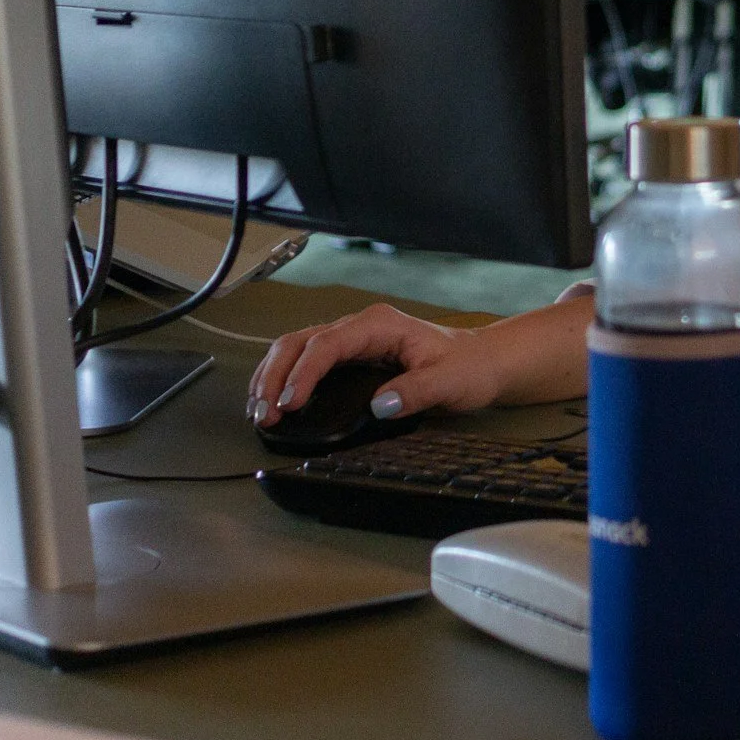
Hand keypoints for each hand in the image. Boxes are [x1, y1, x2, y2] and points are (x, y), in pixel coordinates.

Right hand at [247, 294, 593, 426]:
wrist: (482, 363)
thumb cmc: (468, 367)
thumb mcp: (449, 382)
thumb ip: (416, 392)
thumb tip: (378, 405)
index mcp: (378, 326)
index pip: (327, 345)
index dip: (302, 374)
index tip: (289, 404)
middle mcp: (359, 327)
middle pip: (300, 342)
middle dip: (275, 376)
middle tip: (262, 414)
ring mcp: (351, 339)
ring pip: (296, 348)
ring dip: (272, 377)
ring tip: (258, 411)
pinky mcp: (349, 356)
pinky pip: (306, 360)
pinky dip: (284, 379)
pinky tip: (274, 401)